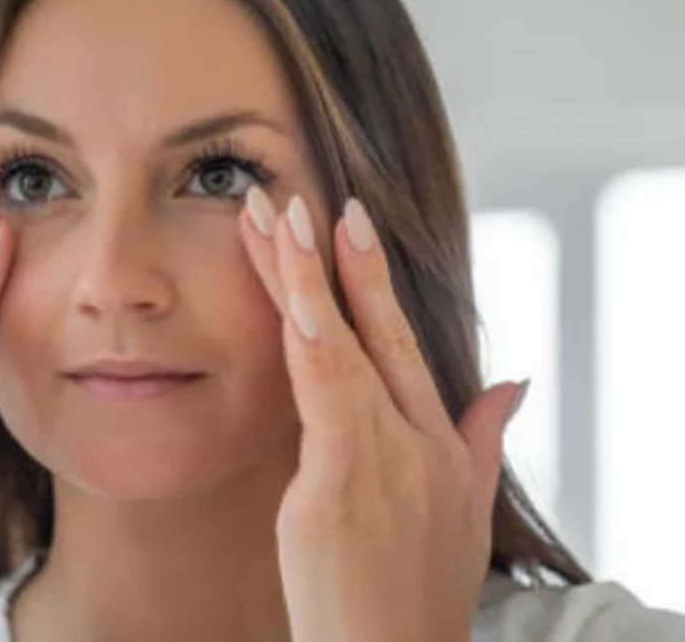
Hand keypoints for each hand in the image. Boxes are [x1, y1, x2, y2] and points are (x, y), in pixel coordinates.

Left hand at [240, 186, 527, 641]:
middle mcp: (415, 442)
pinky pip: (324, 402)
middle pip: (372, 333)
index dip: (375, 279)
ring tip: (276, 220)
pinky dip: (312, 346)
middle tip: (305, 196)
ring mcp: (382, 462)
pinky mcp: (340, 489)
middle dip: (338, 260)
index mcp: (437, 442)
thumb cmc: (416, 592)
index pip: (400, 341)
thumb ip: (481, 439)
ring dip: (305, 279)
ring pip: (341, 350)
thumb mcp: (465, 512)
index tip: (348, 220)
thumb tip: (512, 382)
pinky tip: (293, 302)